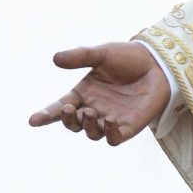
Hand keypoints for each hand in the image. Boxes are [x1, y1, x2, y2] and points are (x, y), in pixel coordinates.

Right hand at [29, 42, 170, 145]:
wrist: (159, 63)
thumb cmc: (128, 58)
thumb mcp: (102, 54)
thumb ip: (79, 57)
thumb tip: (55, 58)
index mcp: (83, 94)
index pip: (59, 108)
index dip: (46, 115)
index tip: (33, 120)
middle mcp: (94, 108)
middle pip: (74, 124)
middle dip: (68, 120)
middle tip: (71, 108)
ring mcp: (111, 119)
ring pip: (92, 133)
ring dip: (88, 126)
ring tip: (92, 112)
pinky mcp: (129, 126)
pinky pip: (114, 139)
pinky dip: (109, 134)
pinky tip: (110, 122)